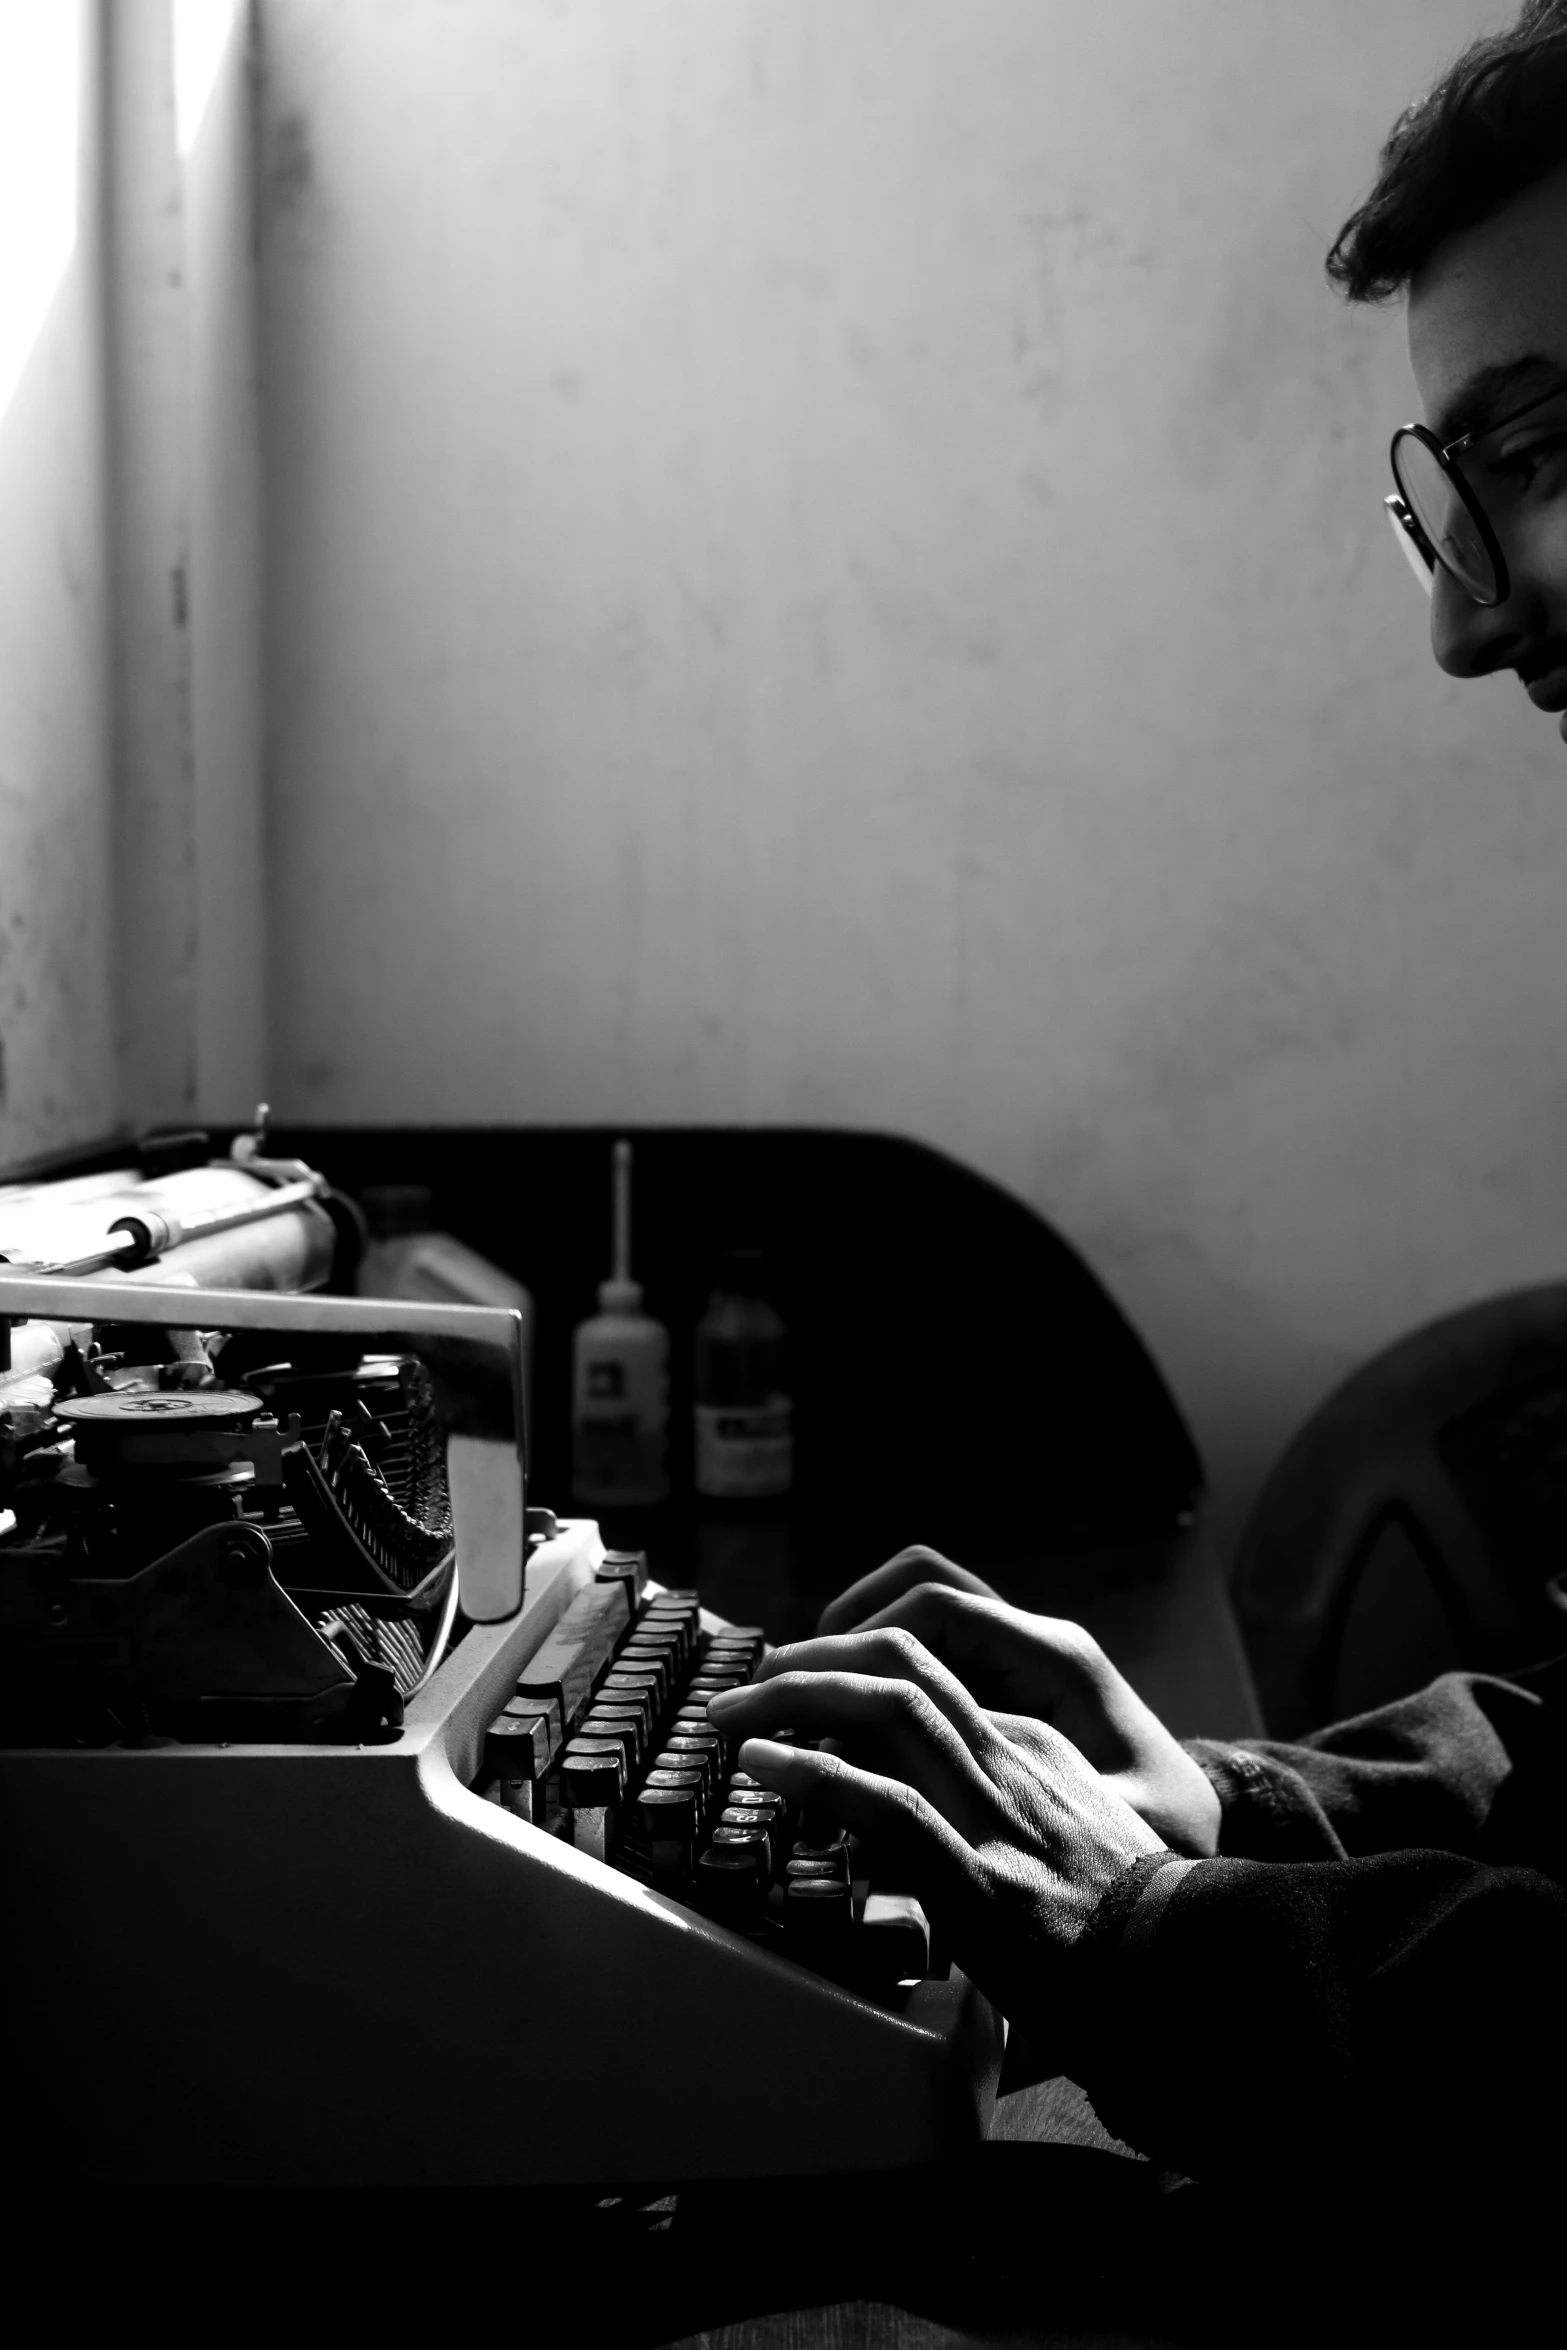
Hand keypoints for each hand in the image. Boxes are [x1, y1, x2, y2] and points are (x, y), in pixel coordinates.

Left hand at [707, 1627, 1166, 2050]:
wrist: (1189, 1974)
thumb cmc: (1125, 1927)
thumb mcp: (1065, 1838)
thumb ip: (1001, 1812)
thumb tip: (910, 1824)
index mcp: (1031, 1746)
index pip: (924, 1678)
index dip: (846, 1675)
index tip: (792, 1698)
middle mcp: (1011, 1757)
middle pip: (899, 1662)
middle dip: (811, 1659)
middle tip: (748, 1686)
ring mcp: (996, 1811)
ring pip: (887, 1707)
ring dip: (794, 1697)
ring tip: (734, 1715)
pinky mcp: (981, 1876)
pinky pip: (886, 1802)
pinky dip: (814, 1775)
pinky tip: (765, 1767)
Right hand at [815, 1547, 1219, 1856]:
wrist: (1196, 1865)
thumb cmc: (1165, 1842)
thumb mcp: (1113, 1830)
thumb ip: (1013, 1822)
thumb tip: (914, 1831)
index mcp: (1058, 1660)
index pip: (938, 1609)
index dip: (858, 1639)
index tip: (797, 1685)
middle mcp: (1036, 1643)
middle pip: (919, 1591)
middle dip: (838, 1632)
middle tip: (771, 1686)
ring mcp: (1021, 1661)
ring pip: (921, 1608)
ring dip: (855, 1637)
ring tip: (796, 1693)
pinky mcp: (1008, 1691)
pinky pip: (932, 1652)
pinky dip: (880, 1666)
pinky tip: (843, 1723)